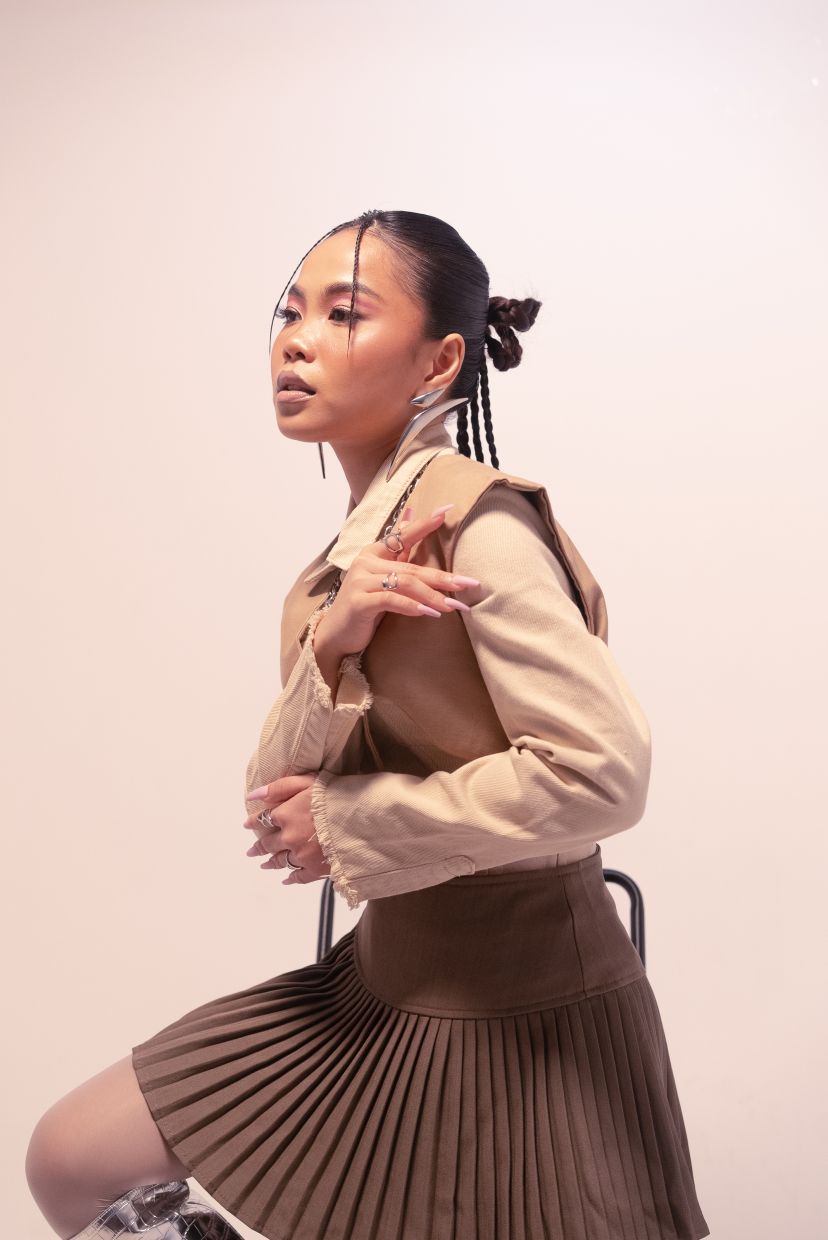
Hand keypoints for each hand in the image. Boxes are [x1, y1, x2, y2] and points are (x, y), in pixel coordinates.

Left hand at [242, 774, 330, 887]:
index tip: (248, 825)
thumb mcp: (308, 782)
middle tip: (251, 851)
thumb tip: (252, 796)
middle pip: (268, 844)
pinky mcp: (316, 870)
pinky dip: (291, 878)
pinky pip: (299, 877)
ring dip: (270, 862)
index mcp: (286, 814)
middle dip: (258, 846)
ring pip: (280, 861)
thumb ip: (279, 787)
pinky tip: (286, 879)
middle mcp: (289, 838)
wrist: (364, 820)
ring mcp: (302, 856)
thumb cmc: (339, 795)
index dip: (254, 822)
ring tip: (264, 864)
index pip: (263, 819)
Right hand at [313, 502, 480, 661]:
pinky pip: (390, 600)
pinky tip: (429, 613)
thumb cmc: (365, 603)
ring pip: (404, 583)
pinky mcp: (358, 602)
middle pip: (411, 567)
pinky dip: (412, 606)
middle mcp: (365, 562)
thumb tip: (411, 515)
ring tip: (452, 606)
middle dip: (443, 577)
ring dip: (432, 595)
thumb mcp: (383, 576)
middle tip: (468, 584)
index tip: (446, 511)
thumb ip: (399, 551)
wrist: (337, 633)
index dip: (424, 524)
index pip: (403, 535)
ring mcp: (360, 581)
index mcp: (373, 552)